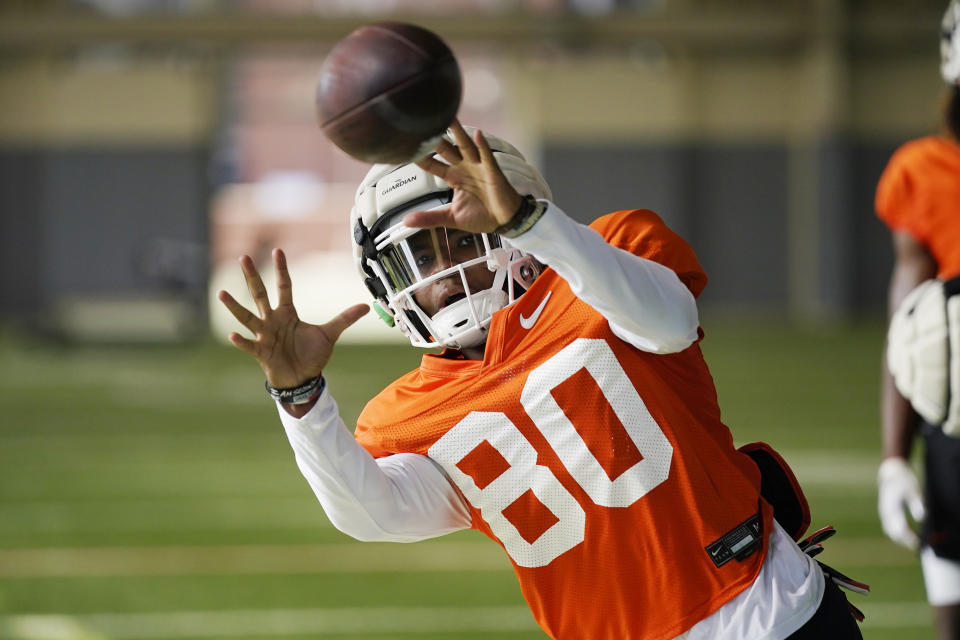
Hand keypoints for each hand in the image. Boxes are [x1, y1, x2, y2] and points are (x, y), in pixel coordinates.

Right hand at [217, 248, 368, 389]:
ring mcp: (265, 336)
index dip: (281, 269)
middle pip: (260, 294)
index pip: (284, 286)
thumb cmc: (311, 355)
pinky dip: (241, 341)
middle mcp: (273, 321)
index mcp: (288, 314)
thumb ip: (344, 319)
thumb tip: (365, 307)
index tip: (278, 251)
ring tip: (222, 293)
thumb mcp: (329, 334)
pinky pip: (249, 345)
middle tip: (242, 257)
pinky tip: (232, 334)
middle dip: (252, 276)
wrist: (302, 379)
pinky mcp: (261, 353)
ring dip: (235, 306)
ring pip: (247, 317)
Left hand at [405, 120, 522, 232]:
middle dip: (434, 138)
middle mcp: (464, 168)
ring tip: (449, 117)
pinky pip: (487, 156)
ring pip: (465, 146)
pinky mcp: (492, 171)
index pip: (432, 164)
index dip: (420, 157)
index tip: (406, 147)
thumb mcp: (450, 218)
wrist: (504, 221)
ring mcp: (478, 167)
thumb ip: (429, 218)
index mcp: (454, 177)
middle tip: (422, 123)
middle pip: (445, 149)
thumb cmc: (482, 216)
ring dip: (457, 132)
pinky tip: (477, 134)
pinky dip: (482, 145)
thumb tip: (407, 221)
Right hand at [877, 456, 925, 549]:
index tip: (919, 544)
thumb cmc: (903, 480)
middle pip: (894, 533)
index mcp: (891, 507)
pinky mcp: (886, 513)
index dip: (909, 538)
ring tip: (916, 544)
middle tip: (919, 548)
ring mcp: (884, 513)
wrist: (890, 472)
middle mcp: (885, 512)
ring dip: (902, 539)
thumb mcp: (912, 489)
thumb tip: (921, 518)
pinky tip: (910, 535)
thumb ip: (916, 503)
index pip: (899, 528)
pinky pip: (891, 527)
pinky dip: (900, 533)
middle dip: (906, 542)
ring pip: (891, 531)